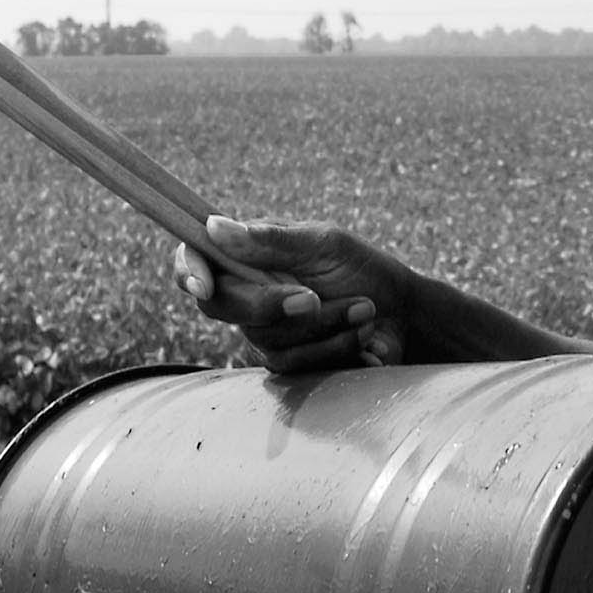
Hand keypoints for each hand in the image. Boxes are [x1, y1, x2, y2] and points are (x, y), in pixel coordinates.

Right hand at [173, 216, 413, 371]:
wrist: (404, 314)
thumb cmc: (363, 268)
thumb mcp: (324, 243)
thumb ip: (270, 239)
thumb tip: (214, 226)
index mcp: (249, 253)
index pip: (196, 258)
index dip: (188, 270)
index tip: (203, 285)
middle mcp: (248, 293)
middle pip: (222, 306)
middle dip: (271, 305)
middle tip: (314, 298)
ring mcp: (265, 332)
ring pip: (267, 340)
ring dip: (324, 326)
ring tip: (364, 310)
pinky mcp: (289, 364)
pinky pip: (296, 366)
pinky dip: (337, 348)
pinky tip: (363, 336)